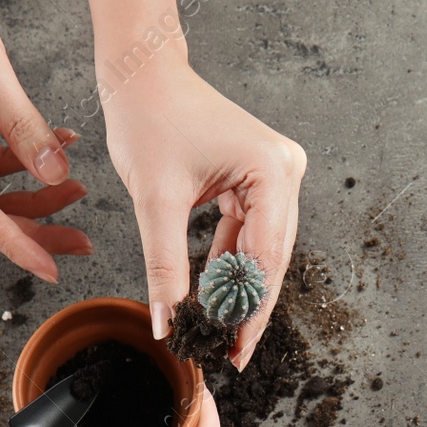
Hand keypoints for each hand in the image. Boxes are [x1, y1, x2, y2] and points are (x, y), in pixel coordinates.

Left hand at [102, 60, 305, 367]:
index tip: (235, 351)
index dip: (249, 312)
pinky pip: (248, 234)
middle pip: (270, 260)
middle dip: (246, 308)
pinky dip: (229, 264)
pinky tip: (214, 295)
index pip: (265, 259)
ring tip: (219, 331)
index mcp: (272, 171)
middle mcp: (285, 172)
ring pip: (260, 252)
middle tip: (230, 353)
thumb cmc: (149, 116)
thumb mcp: (155, 200)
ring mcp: (276, 175)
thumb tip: (169, 322)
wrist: (141, 73)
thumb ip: (165, 267)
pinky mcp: (258, 179)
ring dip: (237, 290)